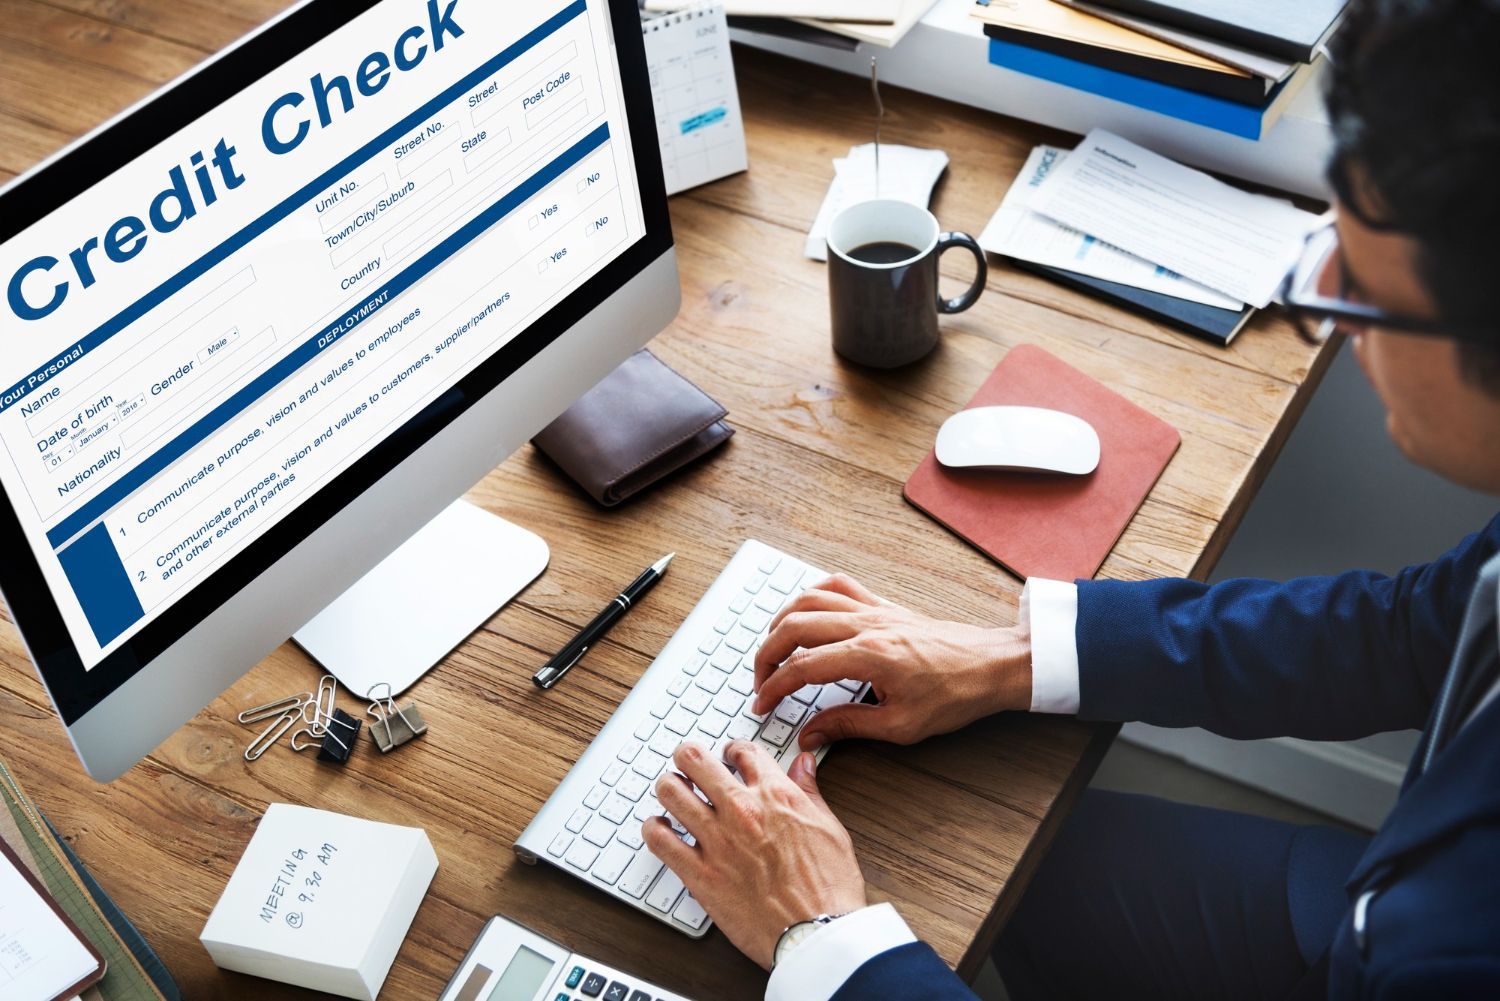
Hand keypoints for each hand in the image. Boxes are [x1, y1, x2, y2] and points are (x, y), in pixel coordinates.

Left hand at [644, 741, 866, 969]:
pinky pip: (659, 840)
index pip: (742, 750)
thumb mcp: (829, 828)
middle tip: (689, 764)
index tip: (728, 757)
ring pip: (670, 792)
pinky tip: (661, 830)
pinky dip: (654, 829)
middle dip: (688, 756)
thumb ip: (809, 791)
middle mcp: (742, 810)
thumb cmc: (828, 888)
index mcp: (776, 795)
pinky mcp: (700, 875)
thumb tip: (802, 764)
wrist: (818, 933)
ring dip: (669, 788)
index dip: (732, 750)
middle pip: (695, 759)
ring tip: (674, 794)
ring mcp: (717, 841)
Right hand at [752, 574, 1030, 750]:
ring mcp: (875, 610)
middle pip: (795, 626)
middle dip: (767, 654)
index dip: (773, 688)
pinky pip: (840, 586)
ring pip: (810, 599)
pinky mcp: (885, 606)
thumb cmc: (956, 695)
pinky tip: (806, 611)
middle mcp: (867, 625)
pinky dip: (814, 594)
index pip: (802, 668)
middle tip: (760, 681)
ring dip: (782, 622)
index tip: (761, 705)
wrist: (993, 666)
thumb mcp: (901, 726)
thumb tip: (811, 734)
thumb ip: (848, 726)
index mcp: (869, 656)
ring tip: (773, 648)